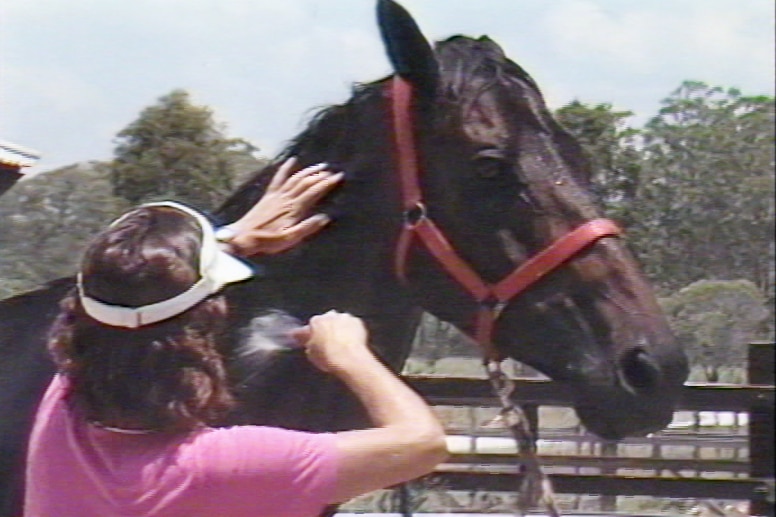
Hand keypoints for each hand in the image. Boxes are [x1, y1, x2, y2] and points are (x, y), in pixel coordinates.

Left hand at [227, 157, 342, 255]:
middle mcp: (286, 198)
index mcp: (293, 209)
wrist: (243, 237)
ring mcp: (277, 195)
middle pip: (306, 183)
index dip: (327, 183)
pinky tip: (291, 160)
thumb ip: (307, 228)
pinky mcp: (269, 195)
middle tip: (333, 171)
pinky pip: (278, 178)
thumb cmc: (267, 241)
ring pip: (295, 178)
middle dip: (321, 176)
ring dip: (308, 171)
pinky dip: (285, 168)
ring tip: (320, 166)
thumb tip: (324, 217)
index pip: (314, 192)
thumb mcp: (289, 239)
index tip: (338, 176)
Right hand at [293, 311, 371, 373]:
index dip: (307, 335)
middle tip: (327, 342)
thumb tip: (312, 347)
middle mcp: (329, 316)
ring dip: (339, 329)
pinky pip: (352, 325)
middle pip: (325, 321)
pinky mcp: (356, 321)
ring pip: (339, 321)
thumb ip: (310, 346)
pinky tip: (350, 342)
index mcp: (316, 322)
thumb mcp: (312, 355)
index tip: (307, 339)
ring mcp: (344, 317)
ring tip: (340, 343)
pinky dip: (351, 331)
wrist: (349, 359)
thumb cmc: (330, 357)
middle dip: (325, 329)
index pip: (309, 327)